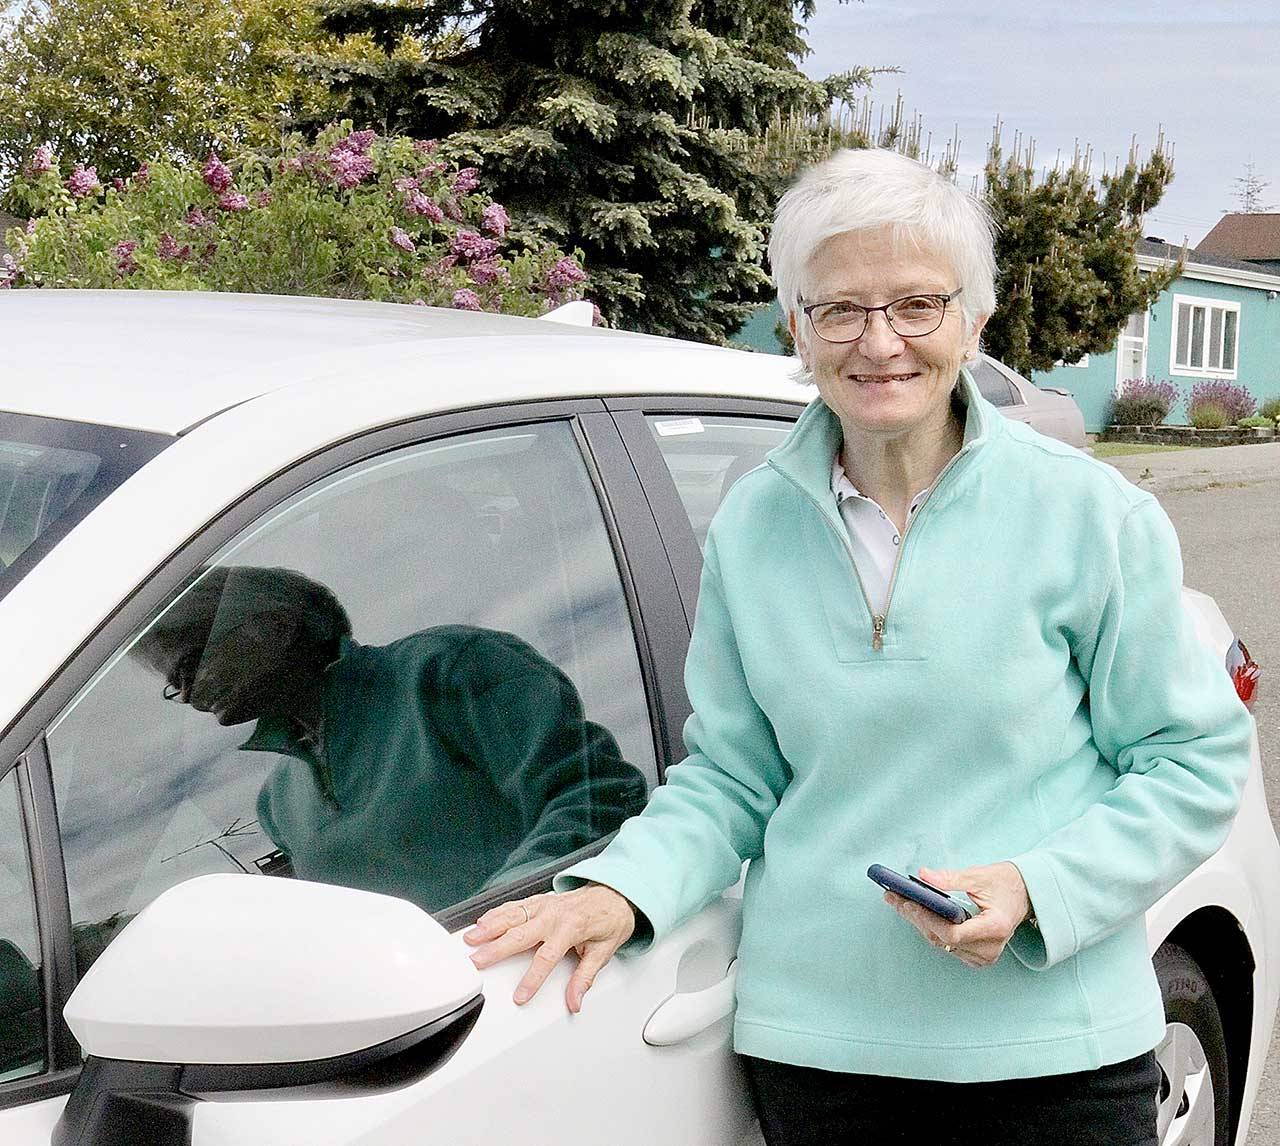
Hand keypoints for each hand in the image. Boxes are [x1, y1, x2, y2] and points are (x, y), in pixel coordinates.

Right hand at [463, 884, 635, 1011]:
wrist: (614, 893)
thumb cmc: (609, 920)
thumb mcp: (604, 952)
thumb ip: (585, 977)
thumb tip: (575, 1000)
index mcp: (571, 928)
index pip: (546, 957)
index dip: (532, 978)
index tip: (520, 995)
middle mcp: (553, 915)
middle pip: (520, 934)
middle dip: (496, 948)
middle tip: (477, 961)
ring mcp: (544, 905)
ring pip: (512, 916)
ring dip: (489, 926)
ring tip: (471, 938)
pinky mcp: (539, 901)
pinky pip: (514, 905)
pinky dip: (496, 912)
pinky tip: (482, 920)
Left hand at [883, 862, 1030, 968]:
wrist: (1024, 896)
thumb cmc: (1004, 884)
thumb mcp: (980, 875)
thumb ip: (951, 878)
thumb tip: (923, 876)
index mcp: (995, 928)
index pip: (954, 933)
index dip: (928, 919)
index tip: (909, 902)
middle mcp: (990, 948)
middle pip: (943, 938)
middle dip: (916, 917)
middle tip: (893, 897)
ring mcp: (984, 956)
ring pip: (941, 943)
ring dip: (919, 922)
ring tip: (897, 901)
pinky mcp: (976, 956)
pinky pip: (947, 944)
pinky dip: (930, 928)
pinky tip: (915, 912)